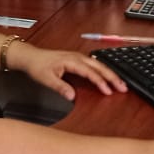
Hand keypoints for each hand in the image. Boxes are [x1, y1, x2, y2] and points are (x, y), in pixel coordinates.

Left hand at [12, 44, 127, 100]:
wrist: (30, 56)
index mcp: (72, 61)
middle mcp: (77, 57)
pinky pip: (94, 64)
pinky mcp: (77, 59)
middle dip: (112, 77)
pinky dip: (103, 71)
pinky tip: (108, 76)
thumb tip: (72, 96)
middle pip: (99, 66)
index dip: (100, 82)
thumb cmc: (38, 65)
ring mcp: (78, 57)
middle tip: (123, 87)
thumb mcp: (46, 79)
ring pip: (98, 64)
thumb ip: (60, 87)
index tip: (108, 91)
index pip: (90, 72)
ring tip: (120, 83)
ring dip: (110, 73)